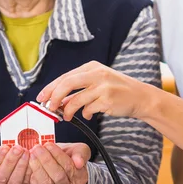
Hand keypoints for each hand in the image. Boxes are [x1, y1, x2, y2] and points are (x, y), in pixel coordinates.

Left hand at [28, 142, 90, 183]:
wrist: (61, 158)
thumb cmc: (71, 154)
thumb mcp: (80, 149)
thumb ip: (81, 153)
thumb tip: (79, 162)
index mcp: (79, 177)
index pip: (69, 167)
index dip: (58, 156)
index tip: (49, 144)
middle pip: (57, 176)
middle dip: (46, 161)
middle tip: (38, 148)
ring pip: (46, 183)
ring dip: (37, 167)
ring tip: (32, 154)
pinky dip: (31, 173)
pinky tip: (29, 161)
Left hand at [36, 61, 156, 120]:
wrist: (141, 97)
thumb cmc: (117, 91)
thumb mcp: (98, 84)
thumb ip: (79, 90)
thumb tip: (58, 101)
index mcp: (92, 67)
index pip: (66, 76)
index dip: (51, 88)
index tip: (41, 98)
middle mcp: (97, 74)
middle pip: (67, 83)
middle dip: (54, 97)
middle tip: (48, 108)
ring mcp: (103, 86)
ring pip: (76, 100)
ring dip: (68, 110)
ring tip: (66, 116)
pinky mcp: (108, 99)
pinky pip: (88, 109)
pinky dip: (85, 114)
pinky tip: (89, 115)